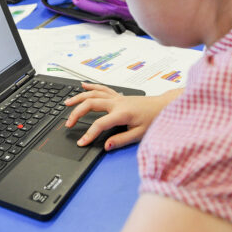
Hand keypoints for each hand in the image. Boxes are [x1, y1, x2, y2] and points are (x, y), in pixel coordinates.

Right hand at [64, 83, 182, 149]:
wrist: (164, 106)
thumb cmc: (154, 119)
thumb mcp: (140, 134)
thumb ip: (121, 140)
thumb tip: (106, 146)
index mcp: (122, 113)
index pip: (100, 124)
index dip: (89, 134)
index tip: (81, 142)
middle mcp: (117, 103)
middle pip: (90, 104)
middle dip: (76, 113)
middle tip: (69, 124)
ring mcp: (117, 97)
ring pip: (93, 94)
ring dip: (78, 98)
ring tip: (66, 103)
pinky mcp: (118, 96)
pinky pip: (101, 89)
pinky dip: (90, 86)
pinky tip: (82, 86)